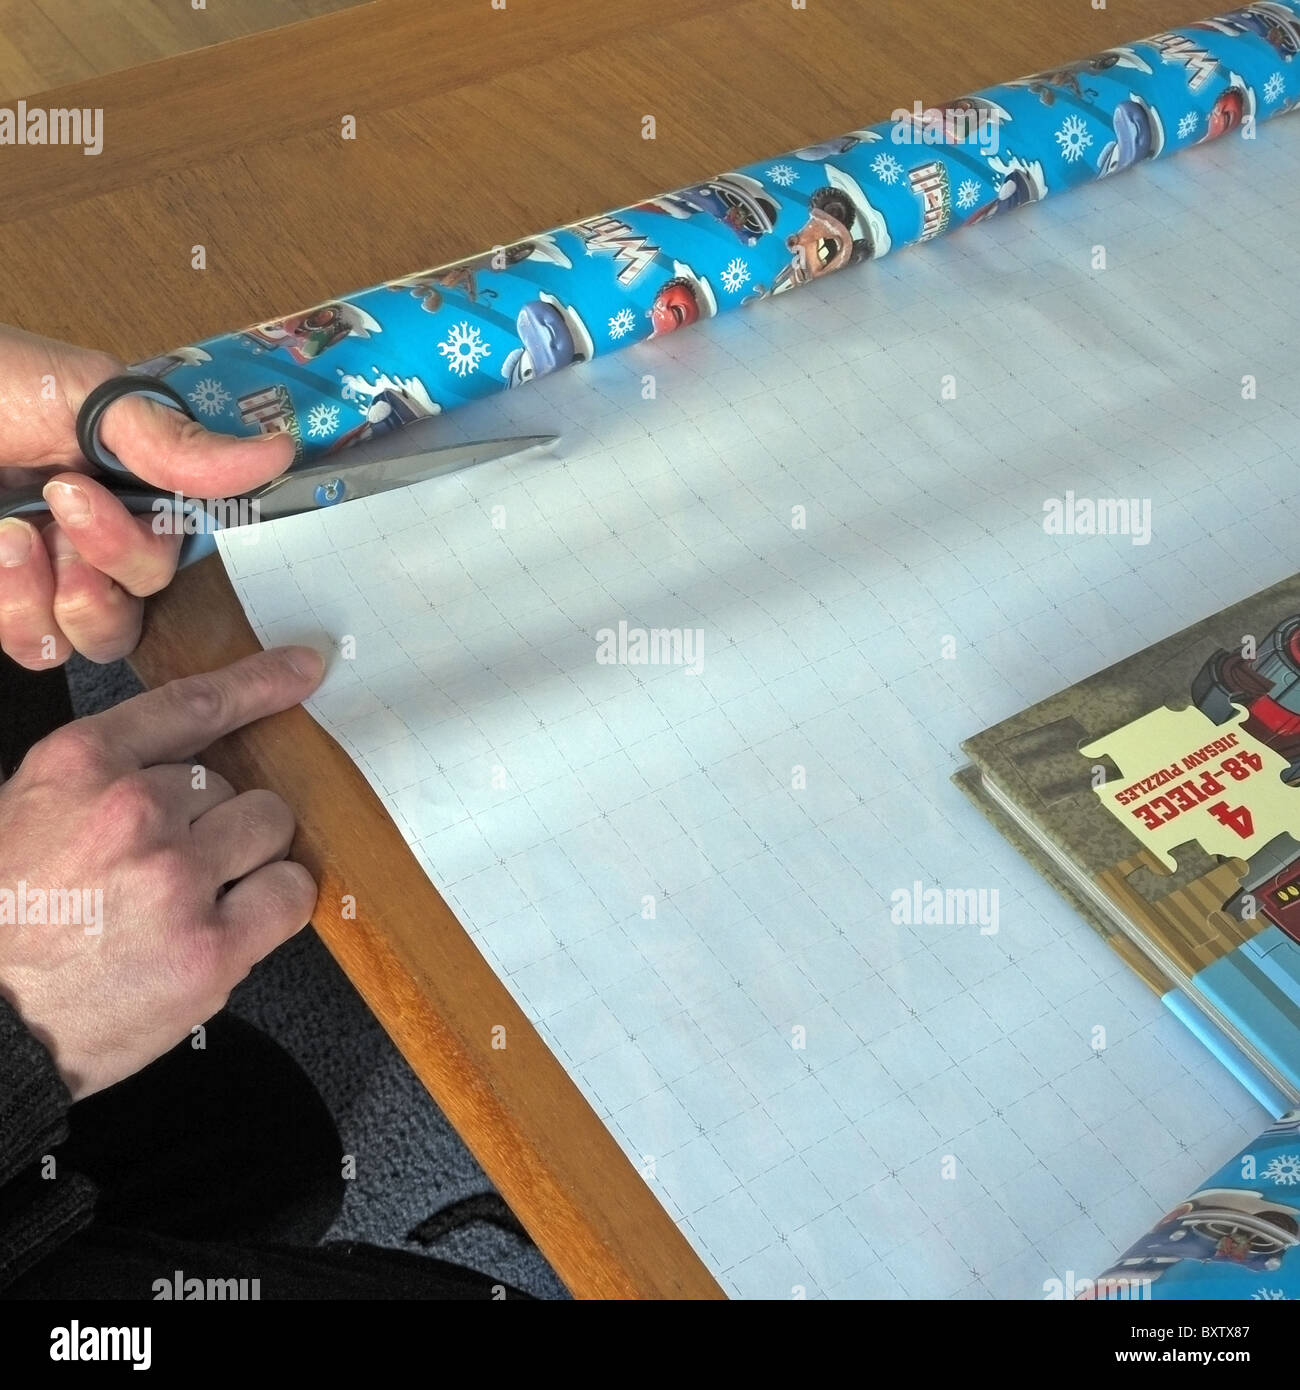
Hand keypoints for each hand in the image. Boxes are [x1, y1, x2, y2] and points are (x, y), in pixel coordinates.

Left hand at [0, 324, 293, 667]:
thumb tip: (277, 452)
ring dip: (58, 592)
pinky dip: (14, 607)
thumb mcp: (77, 393)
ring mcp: (44, 579)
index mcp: (125, 486)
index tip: (91, 491)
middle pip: (145, 601)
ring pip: (97, 637)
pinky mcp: (3, 610)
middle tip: (59, 506)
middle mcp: (92, 540)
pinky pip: (37, 647)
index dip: (149, 539)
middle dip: (107, 562)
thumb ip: (174, 439)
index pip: (182, 544)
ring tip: (10, 538)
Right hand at [0, 646, 323, 1098]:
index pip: (192, 705)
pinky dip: (273, 905)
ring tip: (191, 900)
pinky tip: (227, 926)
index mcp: (79, 766)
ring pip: (269, 829)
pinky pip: (291, 893)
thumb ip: (107, 777)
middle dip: (214, 822)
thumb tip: (195, 764)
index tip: (301, 670)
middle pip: (234, 783)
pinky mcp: (211, 946)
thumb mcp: (29, 814)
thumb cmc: (6, 921)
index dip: (257, 684)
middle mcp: (133, 810)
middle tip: (166, 870)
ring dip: (247, 859)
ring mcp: (176, 878)